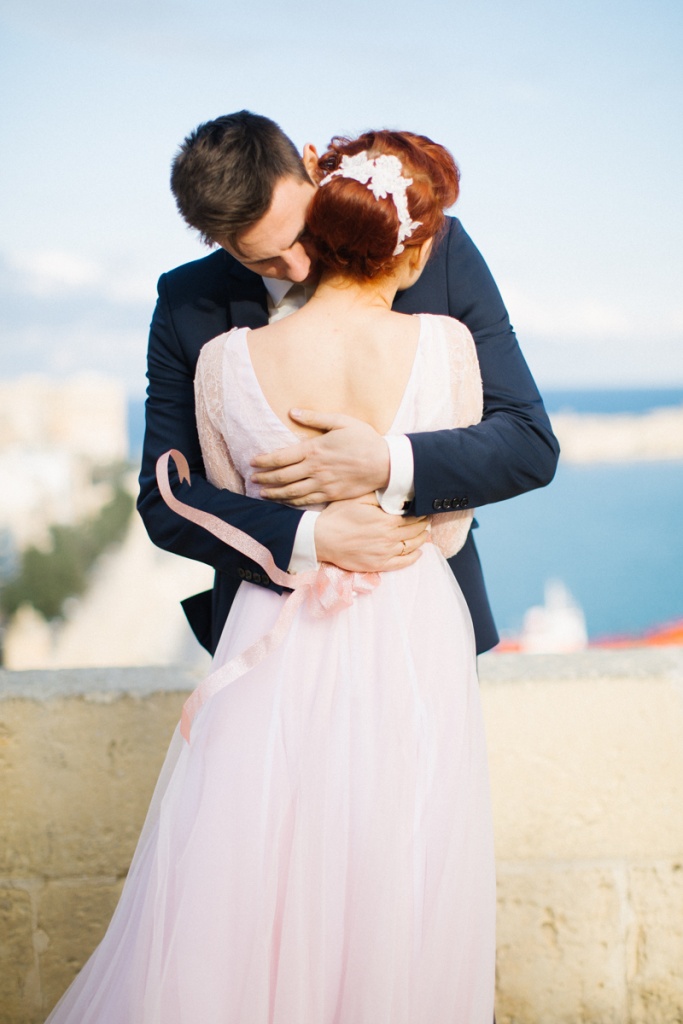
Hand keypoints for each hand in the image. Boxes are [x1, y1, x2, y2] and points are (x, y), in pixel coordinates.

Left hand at [251, 410, 389, 504]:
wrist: (385, 463)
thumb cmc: (364, 439)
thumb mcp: (341, 421)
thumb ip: (316, 417)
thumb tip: (293, 412)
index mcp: (314, 449)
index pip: (280, 457)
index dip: (263, 461)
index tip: (253, 462)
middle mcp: (315, 469)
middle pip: (281, 477)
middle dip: (264, 478)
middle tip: (253, 478)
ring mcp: (322, 484)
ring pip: (290, 492)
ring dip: (274, 493)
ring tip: (262, 493)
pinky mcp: (330, 495)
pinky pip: (306, 500)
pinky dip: (291, 501)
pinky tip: (284, 501)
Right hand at [314, 493, 428, 572]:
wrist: (321, 538)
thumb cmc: (338, 515)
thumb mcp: (358, 498)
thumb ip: (380, 496)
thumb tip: (397, 494)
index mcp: (387, 520)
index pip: (413, 517)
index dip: (420, 513)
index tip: (423, 509)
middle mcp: (390, 538)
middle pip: (415, 531)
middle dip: (423, 525)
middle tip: (426, 520)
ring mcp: (385, 553)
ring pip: (412, 546)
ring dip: (421, 539)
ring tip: (424, 534)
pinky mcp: (378, 565)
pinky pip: (403, 563)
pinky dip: (413, 557)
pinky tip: (418, 552)